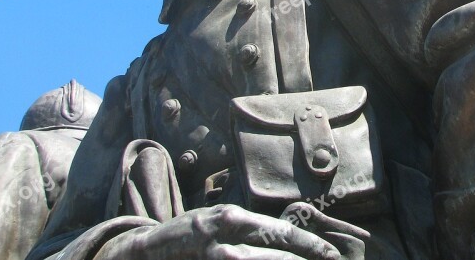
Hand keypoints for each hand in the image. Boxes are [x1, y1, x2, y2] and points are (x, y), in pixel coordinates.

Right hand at [94, 204, 340, 259]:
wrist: (144, 250)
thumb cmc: (191, 233)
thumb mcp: (221, 221)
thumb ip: (250, 229)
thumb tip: (288, 239)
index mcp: (232, 219)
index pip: (280, 231)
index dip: (310, 244)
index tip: (331, 254)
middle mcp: (224, 239)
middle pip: (275, 254)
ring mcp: (214, 259)